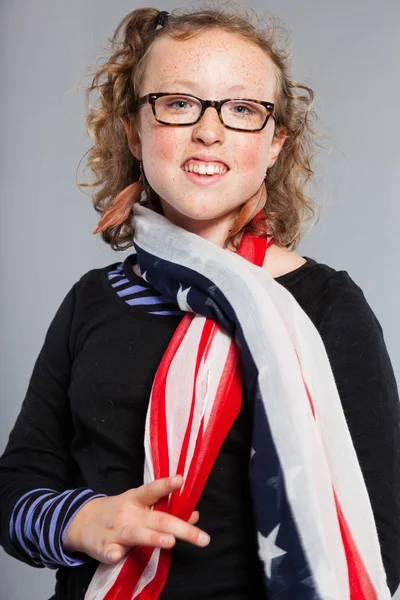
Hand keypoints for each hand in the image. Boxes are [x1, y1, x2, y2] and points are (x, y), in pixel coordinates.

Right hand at [63, 475, 209, 563]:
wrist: (82, 521)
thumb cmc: (120, 512)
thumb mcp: (140, 505)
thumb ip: (165, 509)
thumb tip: (194, 515)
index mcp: (136, 499)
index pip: (153, 490)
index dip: (166, 485)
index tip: (181, 480)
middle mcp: (127, 513)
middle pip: (156, 519)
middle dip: (181, 528)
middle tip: (202, 538)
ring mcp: (114, 530)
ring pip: (135, 534)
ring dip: (153, 537)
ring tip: (170, 542)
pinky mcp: (102, 547)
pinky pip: (108, 551)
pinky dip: (113, 553)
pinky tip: (117, 555)